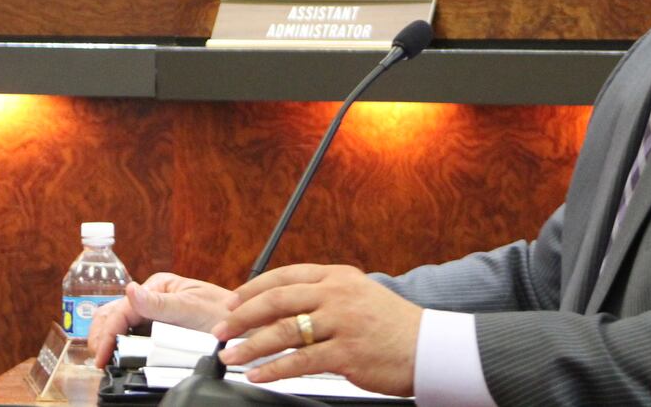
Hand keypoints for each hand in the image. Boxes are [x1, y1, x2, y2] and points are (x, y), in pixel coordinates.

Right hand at [87, 272, 233, 366]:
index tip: (102, 354)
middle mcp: (153, 297)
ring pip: (119, 323)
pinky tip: (115, 354)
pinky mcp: (160, 329)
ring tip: (102, 358)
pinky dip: (119, 343)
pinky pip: (133, 335)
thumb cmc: (224, 314)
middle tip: (97, 359)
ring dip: (107, 338)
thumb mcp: (191, 308)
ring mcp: (155, 313)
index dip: (108, 332)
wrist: (246, 329)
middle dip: (101, 334)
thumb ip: (159, 303)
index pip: (122, 308)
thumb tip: (130, 290)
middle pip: (114, 313)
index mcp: (158, 285)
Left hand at [213, 264, 421, 396]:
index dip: (252, 290)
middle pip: (276, 300)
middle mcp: (337, 294)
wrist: (429, 346)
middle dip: (242, 317)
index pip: (284, 276)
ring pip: (284, 332)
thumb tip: (279, 308)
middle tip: (221, 330)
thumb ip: (324, 295)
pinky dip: (274, 369)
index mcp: (337, 276)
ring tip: (231, 356)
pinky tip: (258, 374)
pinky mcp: (346, 353)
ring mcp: (341, 323)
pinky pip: (301, 362)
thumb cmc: (392, 324)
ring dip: (251, 346)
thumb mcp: (358, 295)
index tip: (231, 303)